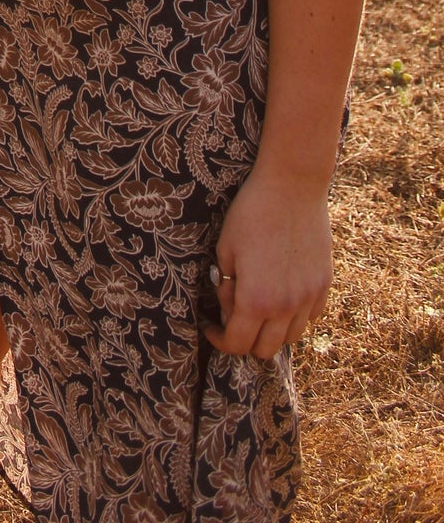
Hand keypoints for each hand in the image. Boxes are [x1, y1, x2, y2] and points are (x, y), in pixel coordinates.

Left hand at [205, 164, 331, 359]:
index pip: (237, 344)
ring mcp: (309, 298)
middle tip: (232, 315)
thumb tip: (230, 311)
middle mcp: (286, 307)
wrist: (292, 186)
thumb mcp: (226, 249)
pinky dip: (294, 316)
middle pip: (265, 350)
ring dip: (271, 330)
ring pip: (290, 338)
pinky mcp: (324, 285)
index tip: (210, 326)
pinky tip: (281, 293)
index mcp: (256, 300)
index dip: (218, 340)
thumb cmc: (251, 213)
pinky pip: (309, 317)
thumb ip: (226, 288)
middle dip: (244, 339)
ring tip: (258, 305)